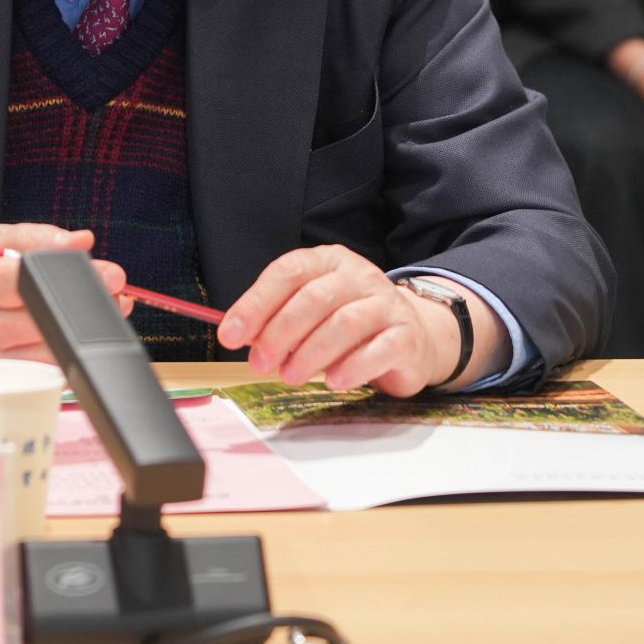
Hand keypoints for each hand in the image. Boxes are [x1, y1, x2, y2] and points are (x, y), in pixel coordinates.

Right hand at [0, 224, 126, 396]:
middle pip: (42, 320)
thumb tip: (80, 240)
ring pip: (44, 352)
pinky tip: (68, 338)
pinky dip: (59, 356)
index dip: (72, 278)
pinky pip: (35, 374)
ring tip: (101, 312)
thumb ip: (34, 238)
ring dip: (81, 334)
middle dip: (88, 306)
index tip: (109, 273)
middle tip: (115, 292)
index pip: (26, 280)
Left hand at [217, 246, 503, 395]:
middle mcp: (358, 275)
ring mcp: (385, 304)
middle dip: (280, 333)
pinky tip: (333, 381)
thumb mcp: (311, 311)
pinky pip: (378, 350)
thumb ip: (276, 318)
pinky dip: (351, 368)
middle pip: (313, 299)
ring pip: (344, 324)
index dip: (255, 304)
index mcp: (327, 261)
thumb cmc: (349, 323)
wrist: (413, 335)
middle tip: (260, 363)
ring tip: (291, 376)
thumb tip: (236, 334)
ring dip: (310, 354)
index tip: (230, 336)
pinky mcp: (406, 335)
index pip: (287, 273)